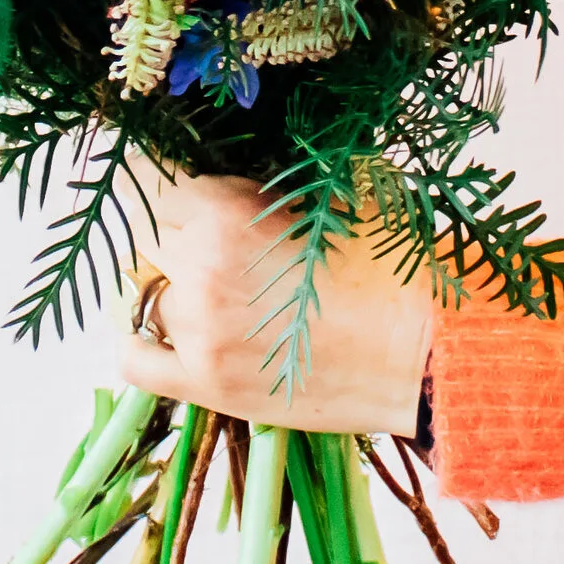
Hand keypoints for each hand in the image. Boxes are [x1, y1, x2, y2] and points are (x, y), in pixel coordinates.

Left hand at [114, 170, 433, 434]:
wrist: (428, 350)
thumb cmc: (389, 264)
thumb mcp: (326, 198)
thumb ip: (257, 189)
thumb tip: (218, 183)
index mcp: (224, 218)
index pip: (149, 180)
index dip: (165, 177)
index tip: (177, 181)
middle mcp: (199, 275)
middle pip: (140, 233)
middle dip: (166, 224)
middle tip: (199, 228)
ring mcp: (196, 337)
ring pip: (143, 290)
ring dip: (168, 278)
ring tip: (211, 281)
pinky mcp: (206, 387)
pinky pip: (135, 359)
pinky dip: (138, 335)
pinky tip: (163, 324)